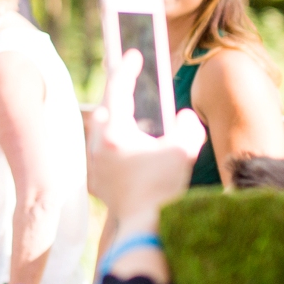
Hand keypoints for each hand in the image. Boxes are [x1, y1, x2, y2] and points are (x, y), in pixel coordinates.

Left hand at [86, 49, 207, 233]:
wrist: (145, 229)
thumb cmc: (164, 189)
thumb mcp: (184, 151)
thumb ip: (189, 127)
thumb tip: (185, 116)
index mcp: (115, 133)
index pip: (118, 89)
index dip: (127, 68)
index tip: (133, 54)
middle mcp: (98, 146)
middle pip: (104, 107)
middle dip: (117, 92)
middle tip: (128, 77)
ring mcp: (94, 165)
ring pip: (99, 131)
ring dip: (113, 119)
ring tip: (129, 111)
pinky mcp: (96, 183)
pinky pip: (101, 152)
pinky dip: (113, 143)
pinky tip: (127, 145)